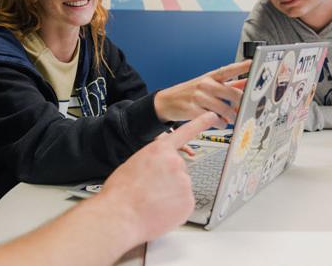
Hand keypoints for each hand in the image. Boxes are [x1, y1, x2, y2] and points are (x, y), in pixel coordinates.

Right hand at [100, 112, 225, 243]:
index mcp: (160, 150)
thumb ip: (152, 162)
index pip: (185, 132)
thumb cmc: (121, 192)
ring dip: (170, 195)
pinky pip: (183, 203)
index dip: (200, 122)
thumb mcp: (133, 165)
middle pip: (178, 170)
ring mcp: (185, 181)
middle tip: (150, 190)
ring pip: (181, 188)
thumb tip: (158, 171)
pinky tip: (158, 209)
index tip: (211, 115)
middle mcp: (176, 162)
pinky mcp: (189, 201)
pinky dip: (174, 208)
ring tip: (151, 201)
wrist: (121, 215)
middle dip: (168, 180)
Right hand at [154, 60, 251, 123]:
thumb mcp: (208, 85)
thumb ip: (229, 84)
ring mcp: (198, 97)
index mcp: (211, 77)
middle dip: (241, 105)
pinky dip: (220, 123)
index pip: (229, 70)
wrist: (167, 101)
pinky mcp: (192, 109)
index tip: (253, 63)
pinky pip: (213, 119)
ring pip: (225, 109)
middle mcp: (205, 84)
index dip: (242, 66)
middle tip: (243, 110)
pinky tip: (220, 122)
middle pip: (233, 94)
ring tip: (231, 119)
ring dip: (231, 117)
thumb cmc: (191, 93)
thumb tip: (248, 82)